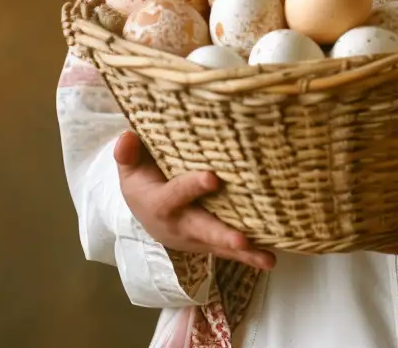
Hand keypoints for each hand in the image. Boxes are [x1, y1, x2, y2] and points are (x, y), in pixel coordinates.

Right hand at [112, 129, 275, 272]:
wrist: (145, 212)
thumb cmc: (141, 180)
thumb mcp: (129, 166)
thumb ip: (127, 154)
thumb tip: (127, 138)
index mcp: (159, 203)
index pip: (176, 194)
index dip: (193, 187)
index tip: (212, 178)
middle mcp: (179, 225)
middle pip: (202, 230)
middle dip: (221, 235)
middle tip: (241, 239)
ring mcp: (196, 238)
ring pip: (220, 246)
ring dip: (243, 253)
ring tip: (266, 258)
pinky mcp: (209, 244)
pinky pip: (230, 252)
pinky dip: (250, 257)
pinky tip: (270, 259)